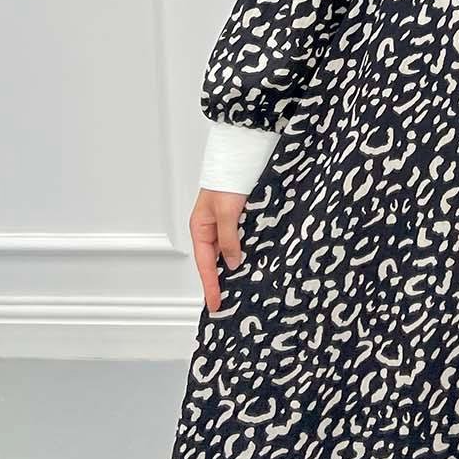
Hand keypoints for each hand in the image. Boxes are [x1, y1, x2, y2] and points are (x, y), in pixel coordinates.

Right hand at [190, 188, 245, 313]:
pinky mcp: (242, 217)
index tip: (217, 304)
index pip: (206, 265)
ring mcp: (227, 223)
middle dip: (224, 280)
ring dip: (238, 266)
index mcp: (201, 228)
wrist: (243, 154)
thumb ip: (230, 239)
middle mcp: (212, 228)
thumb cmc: (227, 178)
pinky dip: (247, 251)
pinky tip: (256, 260)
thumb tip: (233, 263)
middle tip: (232, 301)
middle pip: (217, 261)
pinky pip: (243, 240)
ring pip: (231, 251)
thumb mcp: (227, 212)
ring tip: (246, 286)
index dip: (212, 286)